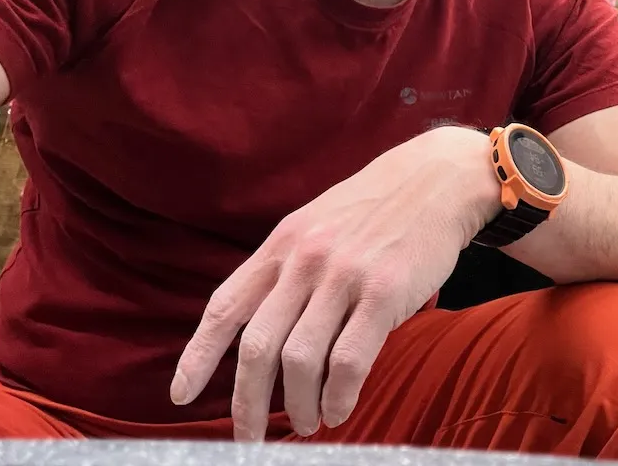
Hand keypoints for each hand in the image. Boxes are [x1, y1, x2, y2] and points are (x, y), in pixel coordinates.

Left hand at [169, 126, 499, 440]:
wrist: (437, 180)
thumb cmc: (377, 209)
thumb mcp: (317, 224)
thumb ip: (288, 269)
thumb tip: (263, 332)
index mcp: (282, 243)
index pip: (225, 306)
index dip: (197, 356)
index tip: (181, 395)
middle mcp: (305, 259)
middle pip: (258, 347)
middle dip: (246, 403)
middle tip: (249, 437)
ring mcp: (344, 275)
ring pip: (301, 361)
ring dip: (297, 406)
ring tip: (306, 423)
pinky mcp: (384, 291)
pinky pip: (349, 360)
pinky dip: (338, 396)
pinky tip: (339, 408)